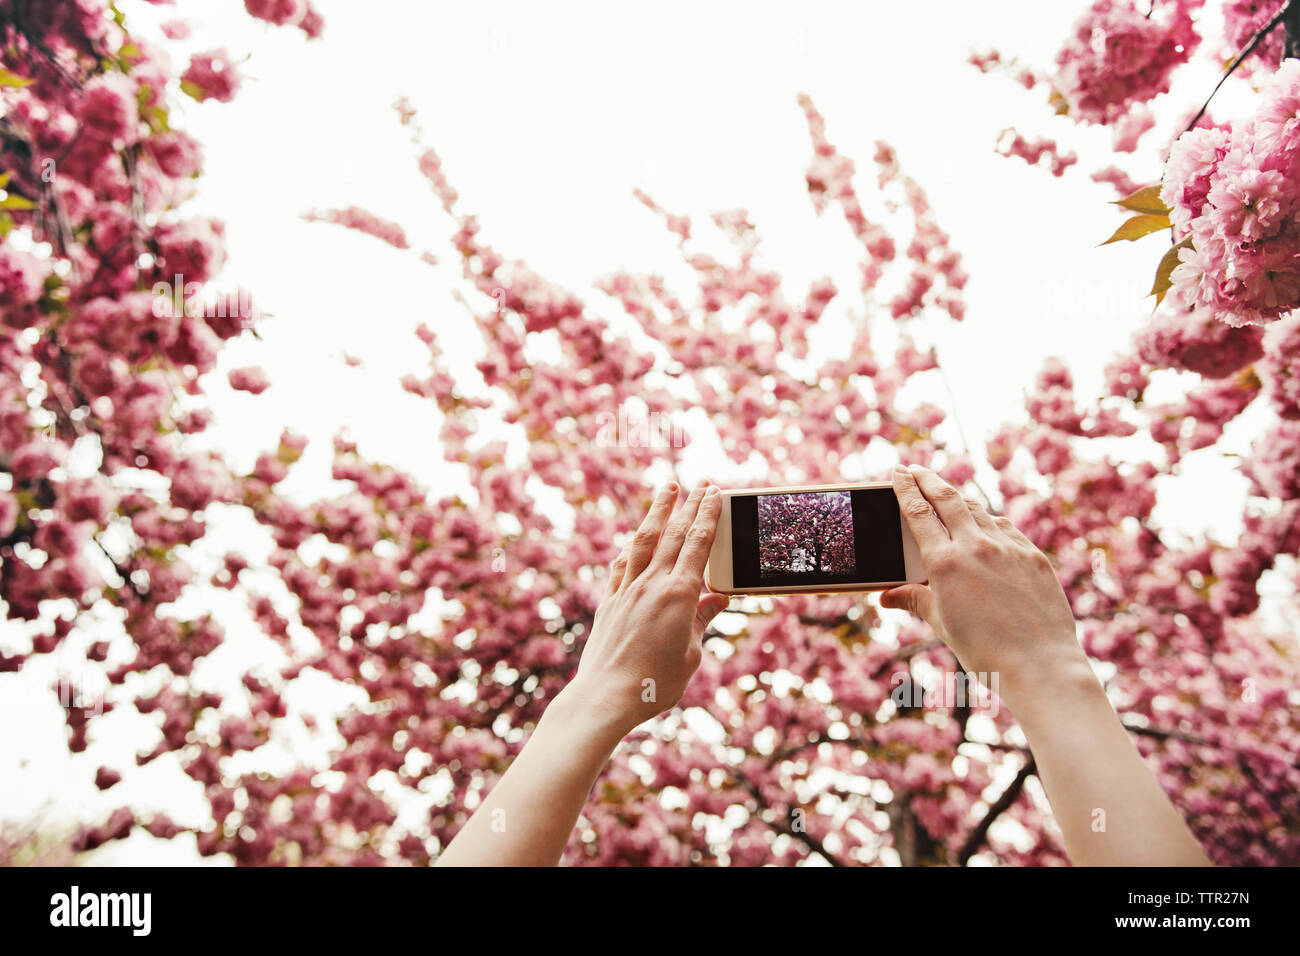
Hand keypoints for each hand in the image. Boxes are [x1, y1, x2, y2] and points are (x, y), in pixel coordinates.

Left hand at [563, 481, 729, 735]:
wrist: (607, 696)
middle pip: (674, 535)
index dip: (707, 515)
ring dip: (657, 512)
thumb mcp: (691, 653)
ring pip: (644, 541)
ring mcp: (627, 591)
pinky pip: (622, 565)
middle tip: (700, 482)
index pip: (697, 544)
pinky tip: (635, 539)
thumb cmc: (655, 683)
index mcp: (680, 596)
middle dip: (689, 505)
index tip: (714, 492)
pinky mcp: (609, 602)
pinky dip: (631, 547)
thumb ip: (703, 620)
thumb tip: (718, 598)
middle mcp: (652, 585)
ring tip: (667, 489)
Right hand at [880, 465, 1083, 699]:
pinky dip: (991, 522)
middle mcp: (976, 546)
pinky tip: (987, 525)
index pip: (918, 513)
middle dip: (928, 480)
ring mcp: (1009, 548)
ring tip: (948, 494)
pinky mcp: (1034, 556)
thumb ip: (915, 600)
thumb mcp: (942, 625)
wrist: (1039, 665)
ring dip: (959, 499)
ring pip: (979, 511)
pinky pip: (1007, 529)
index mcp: (945, 563)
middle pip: (948, 499)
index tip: (897, 473)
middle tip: (916, 469)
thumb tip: (887, 596)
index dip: (905, 489)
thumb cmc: (985, 651)